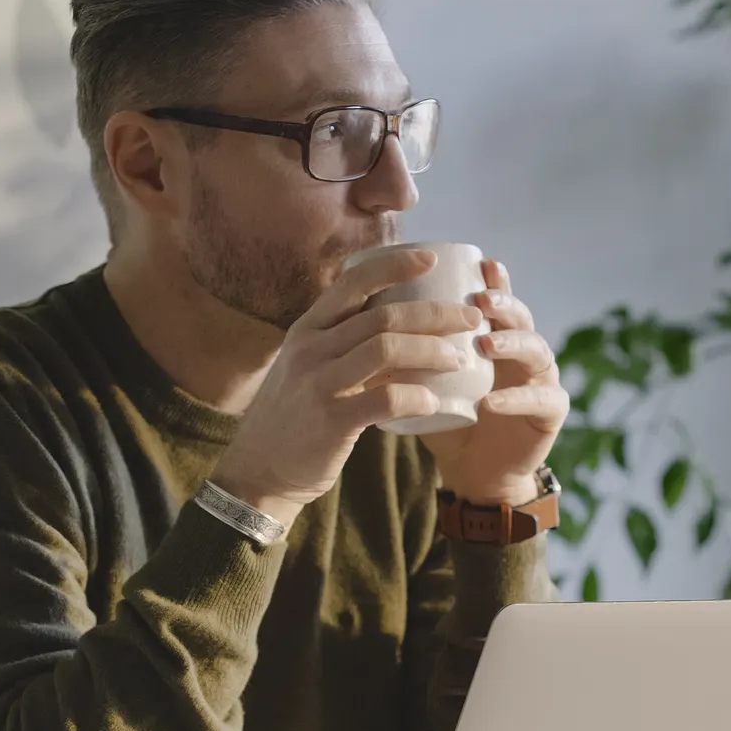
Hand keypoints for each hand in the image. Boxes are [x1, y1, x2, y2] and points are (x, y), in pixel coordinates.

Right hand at [210, 249, 484, 526]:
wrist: (259, 471)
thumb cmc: (295, 416)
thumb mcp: (308, 367)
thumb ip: (342, 344)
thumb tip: (398, 324)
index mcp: (308, 329)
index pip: (354, 282)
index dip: (395, 266)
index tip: (431, 259)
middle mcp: (311, 348)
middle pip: (383, 315)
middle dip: (435, 313)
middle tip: (471, 319)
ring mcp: (319, 383)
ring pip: (387, 349)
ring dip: (432, 350)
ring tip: (460, 358)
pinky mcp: (331, 420)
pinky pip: (384, 399)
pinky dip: (416, 397)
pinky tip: (435, 402)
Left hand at [421, 259, 569, 503]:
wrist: (472, 472)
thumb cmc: (447, 420)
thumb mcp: (425, 380)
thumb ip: (407, 351)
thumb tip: (363, 312)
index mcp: (498, 336)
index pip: (499, 300)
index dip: (495, 280)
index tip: (481, 264)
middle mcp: (524, 352)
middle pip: (522, 317)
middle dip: (504, 304)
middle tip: (481, 301)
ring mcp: (542, 380)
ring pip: (538, 351)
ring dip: (512, 343)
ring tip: (486, 343)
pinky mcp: (551, 414)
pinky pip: (541, 401)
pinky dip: (516, 398)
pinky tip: (492, 401)